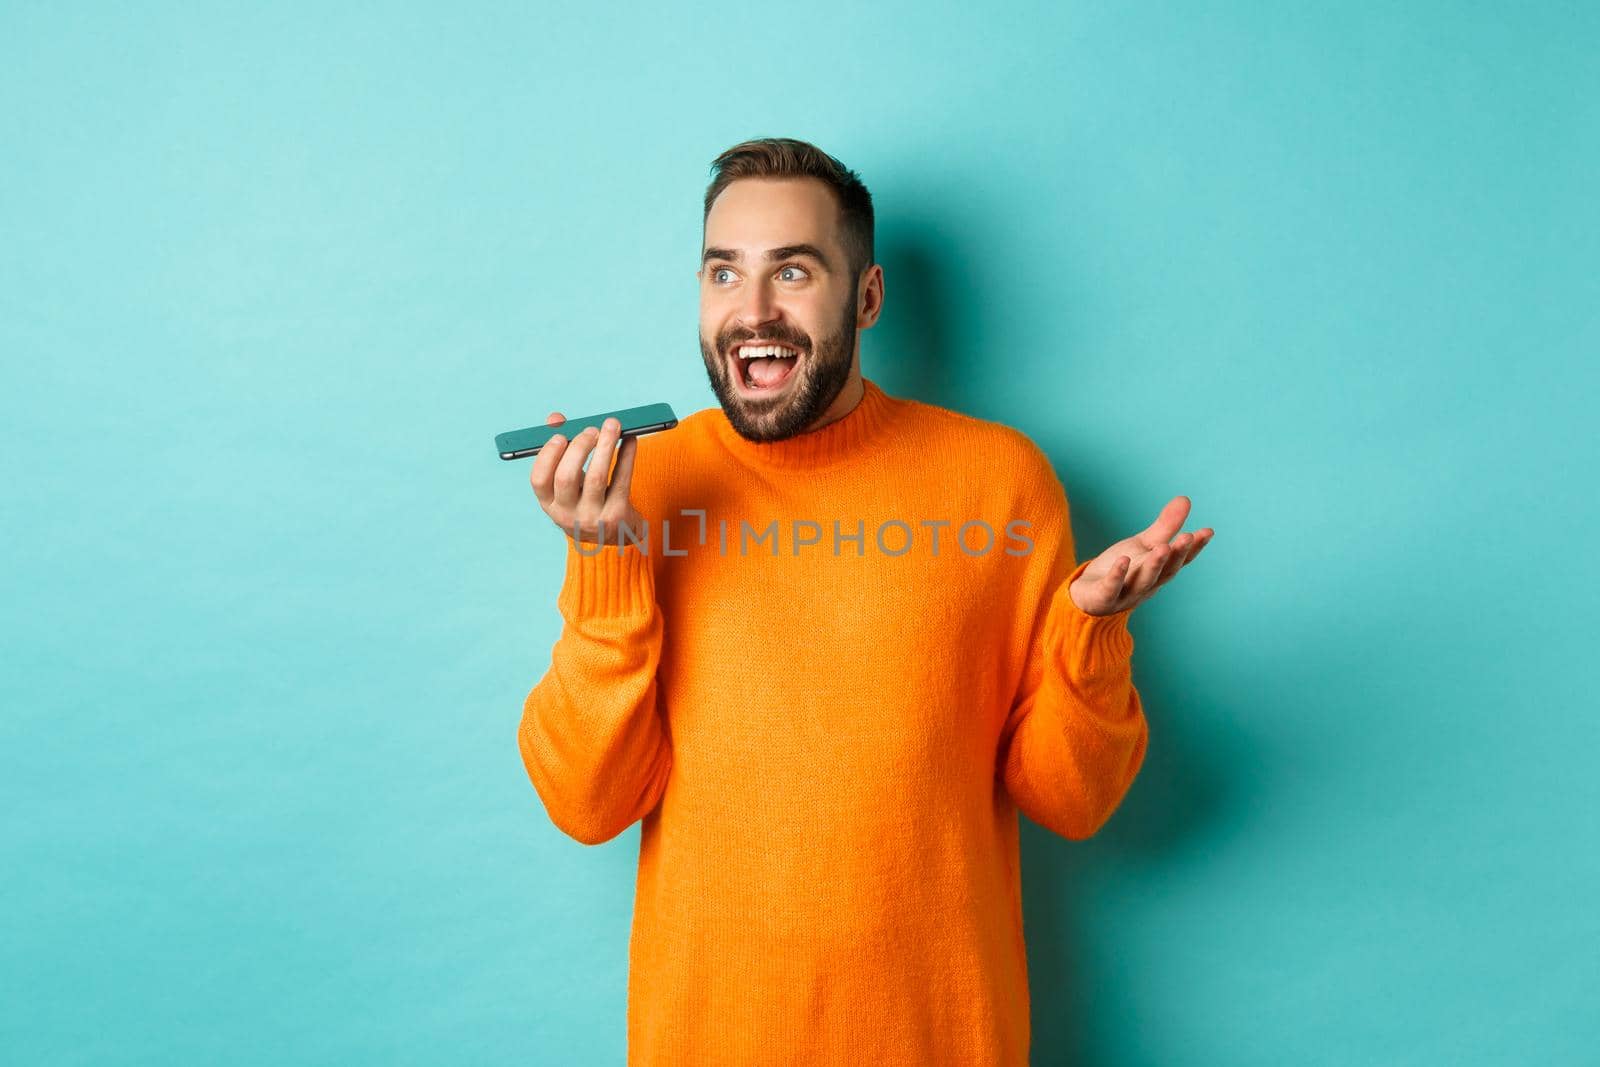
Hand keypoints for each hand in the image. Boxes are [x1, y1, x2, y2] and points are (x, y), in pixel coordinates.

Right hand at [530, 412, 644, 544]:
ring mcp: (593, 518)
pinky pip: (622, 480)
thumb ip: (560, 449)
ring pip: (597, 478)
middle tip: (592, 430)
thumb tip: (555, 418)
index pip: (539, 480)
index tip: (561, 436)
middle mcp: (567, 515)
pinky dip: (627, 456)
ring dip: (605, 446)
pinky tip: (630, 439)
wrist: (615, 534)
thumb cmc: (586, 498)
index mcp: (549, 504)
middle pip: (566, 477)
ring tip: (613, 425)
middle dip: (579, 447)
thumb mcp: (569, 482)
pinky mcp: (617, 515)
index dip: (548, 456)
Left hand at [1068, 496, 1212, 615]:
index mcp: (1159, 572)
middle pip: (1165, 571)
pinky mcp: (1102, 599)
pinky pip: (1111, 589)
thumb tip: (1186, 499)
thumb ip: (1165, 527)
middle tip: (1187, 537)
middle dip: (1176, 555)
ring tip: (1163, 547)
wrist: (1088, 595)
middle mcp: (1147, 585)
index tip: (1207, 531)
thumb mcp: (1144, 545)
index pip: (1180, 560)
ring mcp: (1126, 594)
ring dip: (1154, 565)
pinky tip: (1123, 560)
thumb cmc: (1123, 569)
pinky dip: (1118, 576)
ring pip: (1143, 581)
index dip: (1194, 548)